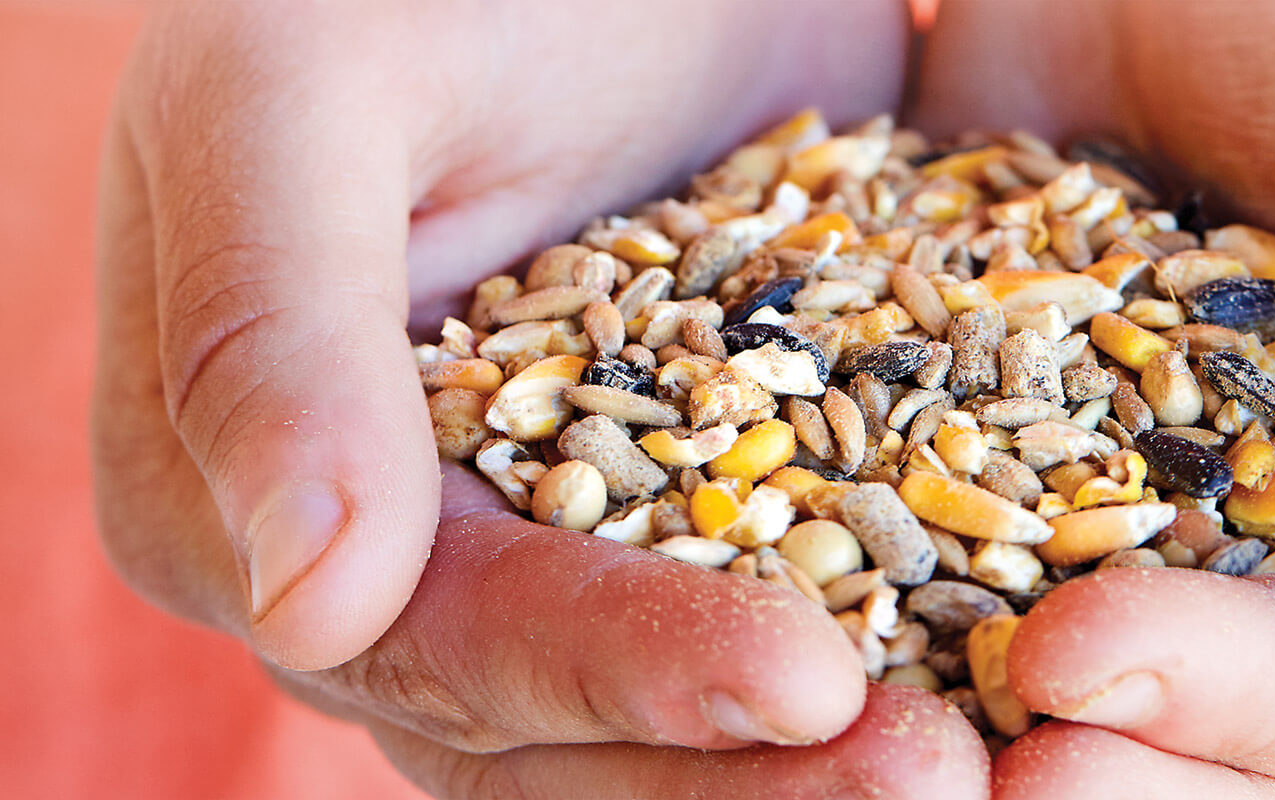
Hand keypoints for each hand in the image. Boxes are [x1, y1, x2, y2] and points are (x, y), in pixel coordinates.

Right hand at [93, 1, 984, 795]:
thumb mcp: (300, 91)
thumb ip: (267, 328)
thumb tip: (300, 599)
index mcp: (239, 497)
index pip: (434, 639)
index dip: (612, 673)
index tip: (804, 681)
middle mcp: (398, 556)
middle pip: (564, 729)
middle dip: (747, 770)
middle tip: (944, 780)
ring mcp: (557, 536)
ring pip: (686, 706)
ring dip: (834, 752)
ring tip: (1002, 762)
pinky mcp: (701, 492)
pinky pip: (795, 593)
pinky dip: (900, 638)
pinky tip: (1022, 671)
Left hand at [916, 0, 1274, 794]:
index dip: (1272, 713)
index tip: (1085, 655)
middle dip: (1155, 772)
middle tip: (996, 761)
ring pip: (1188, 735)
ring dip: (1070, 759)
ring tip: (924, 747)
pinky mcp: (1130, 496)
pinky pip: (1062, 599)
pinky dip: (971, 636)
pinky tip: (884, 661)